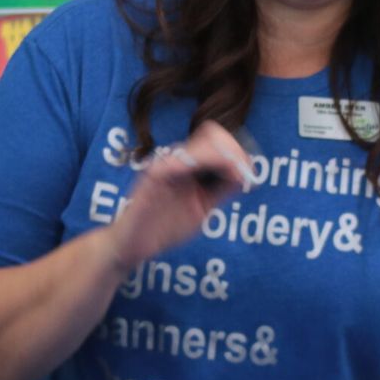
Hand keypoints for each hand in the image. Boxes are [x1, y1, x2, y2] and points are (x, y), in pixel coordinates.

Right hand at [108, 121, 255, 271]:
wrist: (133, 244)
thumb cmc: (164, 227)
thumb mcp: (202, 208)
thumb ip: (220, 190)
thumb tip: (244, 174)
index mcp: (189, 164)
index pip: (216, 140)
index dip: (235, 150)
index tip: (246, 171)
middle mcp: (176, 159)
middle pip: (212, 135)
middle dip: (233, 152)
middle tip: (242, 174)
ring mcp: (164, 164)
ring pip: (200, 146)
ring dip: (222, 158)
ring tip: (233, 177)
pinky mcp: (154, 175)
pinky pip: (179, 162)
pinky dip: (200, 165)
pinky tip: (211, 184)